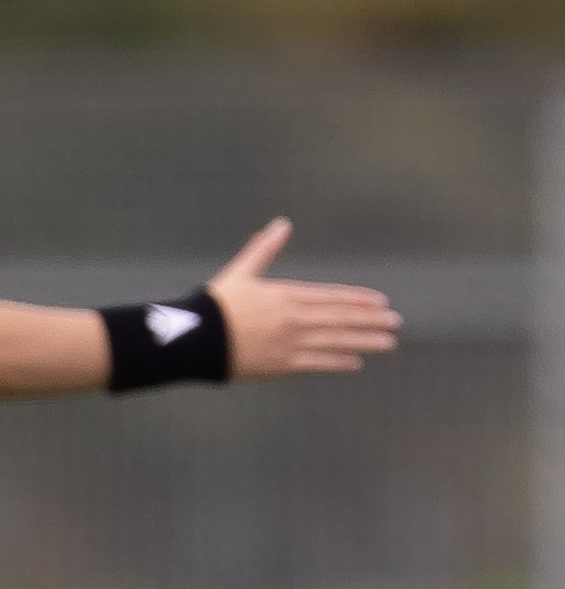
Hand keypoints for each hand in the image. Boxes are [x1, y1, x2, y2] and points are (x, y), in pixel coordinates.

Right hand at [208, 220, 401, 377]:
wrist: (193, 340)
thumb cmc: (214, 306)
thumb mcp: (239, 273)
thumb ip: (263, 250)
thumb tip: (281, 224)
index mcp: (286, 295)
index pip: (332, 297)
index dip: (358, 300)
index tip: (381, 302)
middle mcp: (293, 319)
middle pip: (341, 319)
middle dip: (371, 320)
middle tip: (396, 322)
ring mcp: (289, 343)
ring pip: (336, 341)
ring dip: (364, 341)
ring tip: (388, 342)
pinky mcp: (280, 364)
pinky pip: (316, 363)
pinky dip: (338, 362)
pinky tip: (355, 362)